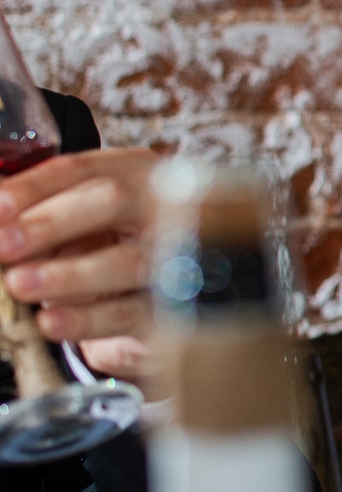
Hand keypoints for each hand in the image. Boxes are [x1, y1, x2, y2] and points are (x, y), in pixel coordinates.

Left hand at [0, 147, 157, 368]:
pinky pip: (131, 313)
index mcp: (131, 175)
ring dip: (68, 274)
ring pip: (127, 261)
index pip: (80, 170)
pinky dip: (89, 319)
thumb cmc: (117, 245)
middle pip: (112, 201)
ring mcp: (174, 254)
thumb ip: (41, 214)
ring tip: (20, 285)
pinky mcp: (174, 307)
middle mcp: (159, 205)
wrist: (175, 296)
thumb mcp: (82, 219)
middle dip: (51, 223)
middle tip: (5, 244)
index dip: (34, 187)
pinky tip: (52, 322)